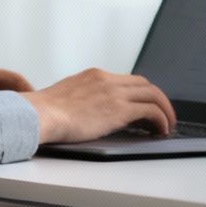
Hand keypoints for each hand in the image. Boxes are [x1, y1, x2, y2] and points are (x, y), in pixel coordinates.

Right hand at [22, 68, 176, 142]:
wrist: (39, 114)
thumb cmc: (42, 112)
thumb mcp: (64, 97)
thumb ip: (80, 100)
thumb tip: (84, 113)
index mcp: (93, 75)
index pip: (125, 80)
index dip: (139, 93)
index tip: (143, 105)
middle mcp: (107, 80)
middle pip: (144, 84)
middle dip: (156, 99)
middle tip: (162, 115)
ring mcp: (114, 93)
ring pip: (153, 94)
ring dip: (164, 110)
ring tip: (166, 125)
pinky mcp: (119, 109)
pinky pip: (151, 111)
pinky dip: (161, 120)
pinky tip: (160, 130)